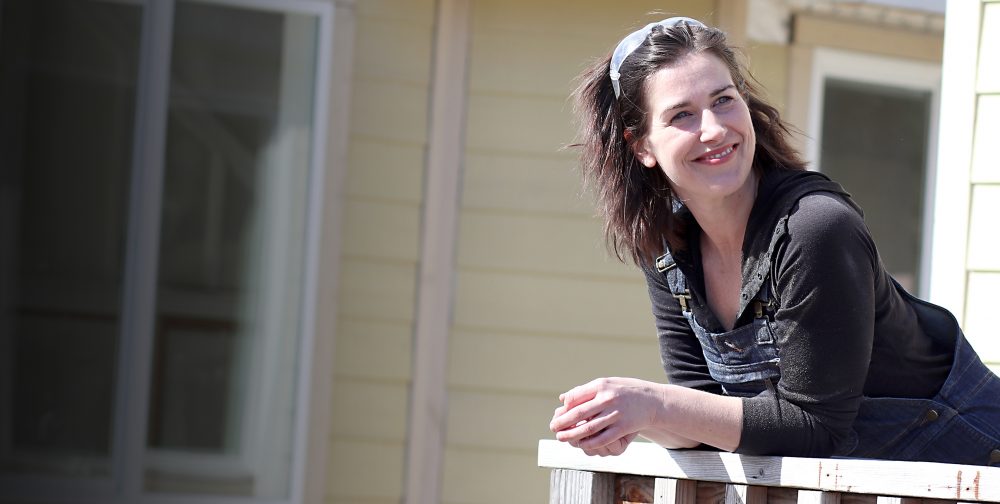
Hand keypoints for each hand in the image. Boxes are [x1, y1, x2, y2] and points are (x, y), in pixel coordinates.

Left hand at [549, 377, 665, 451]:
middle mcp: (608, 399)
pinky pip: (603, 438)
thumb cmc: (625, 391)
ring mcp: (616, 414)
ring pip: (589, 428)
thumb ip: (585, 391)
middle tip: (553, 428)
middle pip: (579, 413)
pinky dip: (590, 443)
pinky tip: (581, 445)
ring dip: (572, 435)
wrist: (653, 401)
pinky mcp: (623, 427)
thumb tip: (563, 399)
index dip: (564, 407)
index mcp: (601, 386)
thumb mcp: (606, 384)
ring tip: (561, 438)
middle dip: (563, 422)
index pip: (576, 397)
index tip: (556, 414)